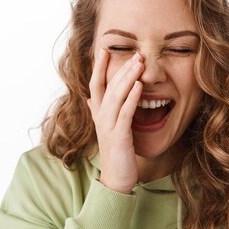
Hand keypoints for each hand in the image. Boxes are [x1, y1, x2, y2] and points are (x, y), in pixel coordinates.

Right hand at [87, 48, 143, 193]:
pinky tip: (139, 87)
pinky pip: (125, 113)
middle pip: (108, 86)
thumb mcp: (106, 129)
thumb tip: (89, 98)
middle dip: (120, 68)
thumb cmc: (115, 153)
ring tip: (138, 63)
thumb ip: (97, 112)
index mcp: (98, 114)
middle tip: (135, 52)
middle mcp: (100, 117)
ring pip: (116, 96)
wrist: (116, 179)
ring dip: (127, 78)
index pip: (95, 84)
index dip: (98, 67)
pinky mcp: (119, 136)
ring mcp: (108, 126)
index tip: (104, 49)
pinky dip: (132, 98)